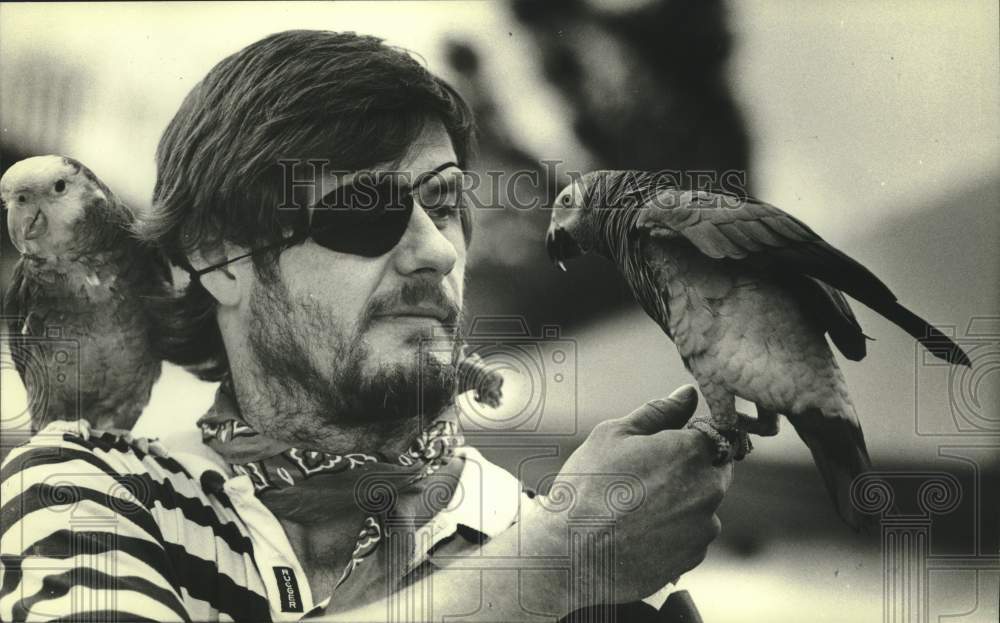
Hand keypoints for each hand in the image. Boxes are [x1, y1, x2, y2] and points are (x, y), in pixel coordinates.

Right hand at [524, 385, 731, 604]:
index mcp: (691, 451)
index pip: (715, 435)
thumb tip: (688, 394)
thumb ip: (658, 412)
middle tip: (645, 479)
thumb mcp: (613, 435)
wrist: (572, 554)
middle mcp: (708, 489)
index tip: (664, 449)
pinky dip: (675, 533)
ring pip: (703, 505)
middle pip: (713, 470)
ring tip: (637, 510)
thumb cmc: (588, 487)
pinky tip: (641, 533)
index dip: (689, 438)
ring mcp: (704, 527)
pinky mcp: (694, 556)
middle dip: (689, 470)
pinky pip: (692, 536)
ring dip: (682, 503)